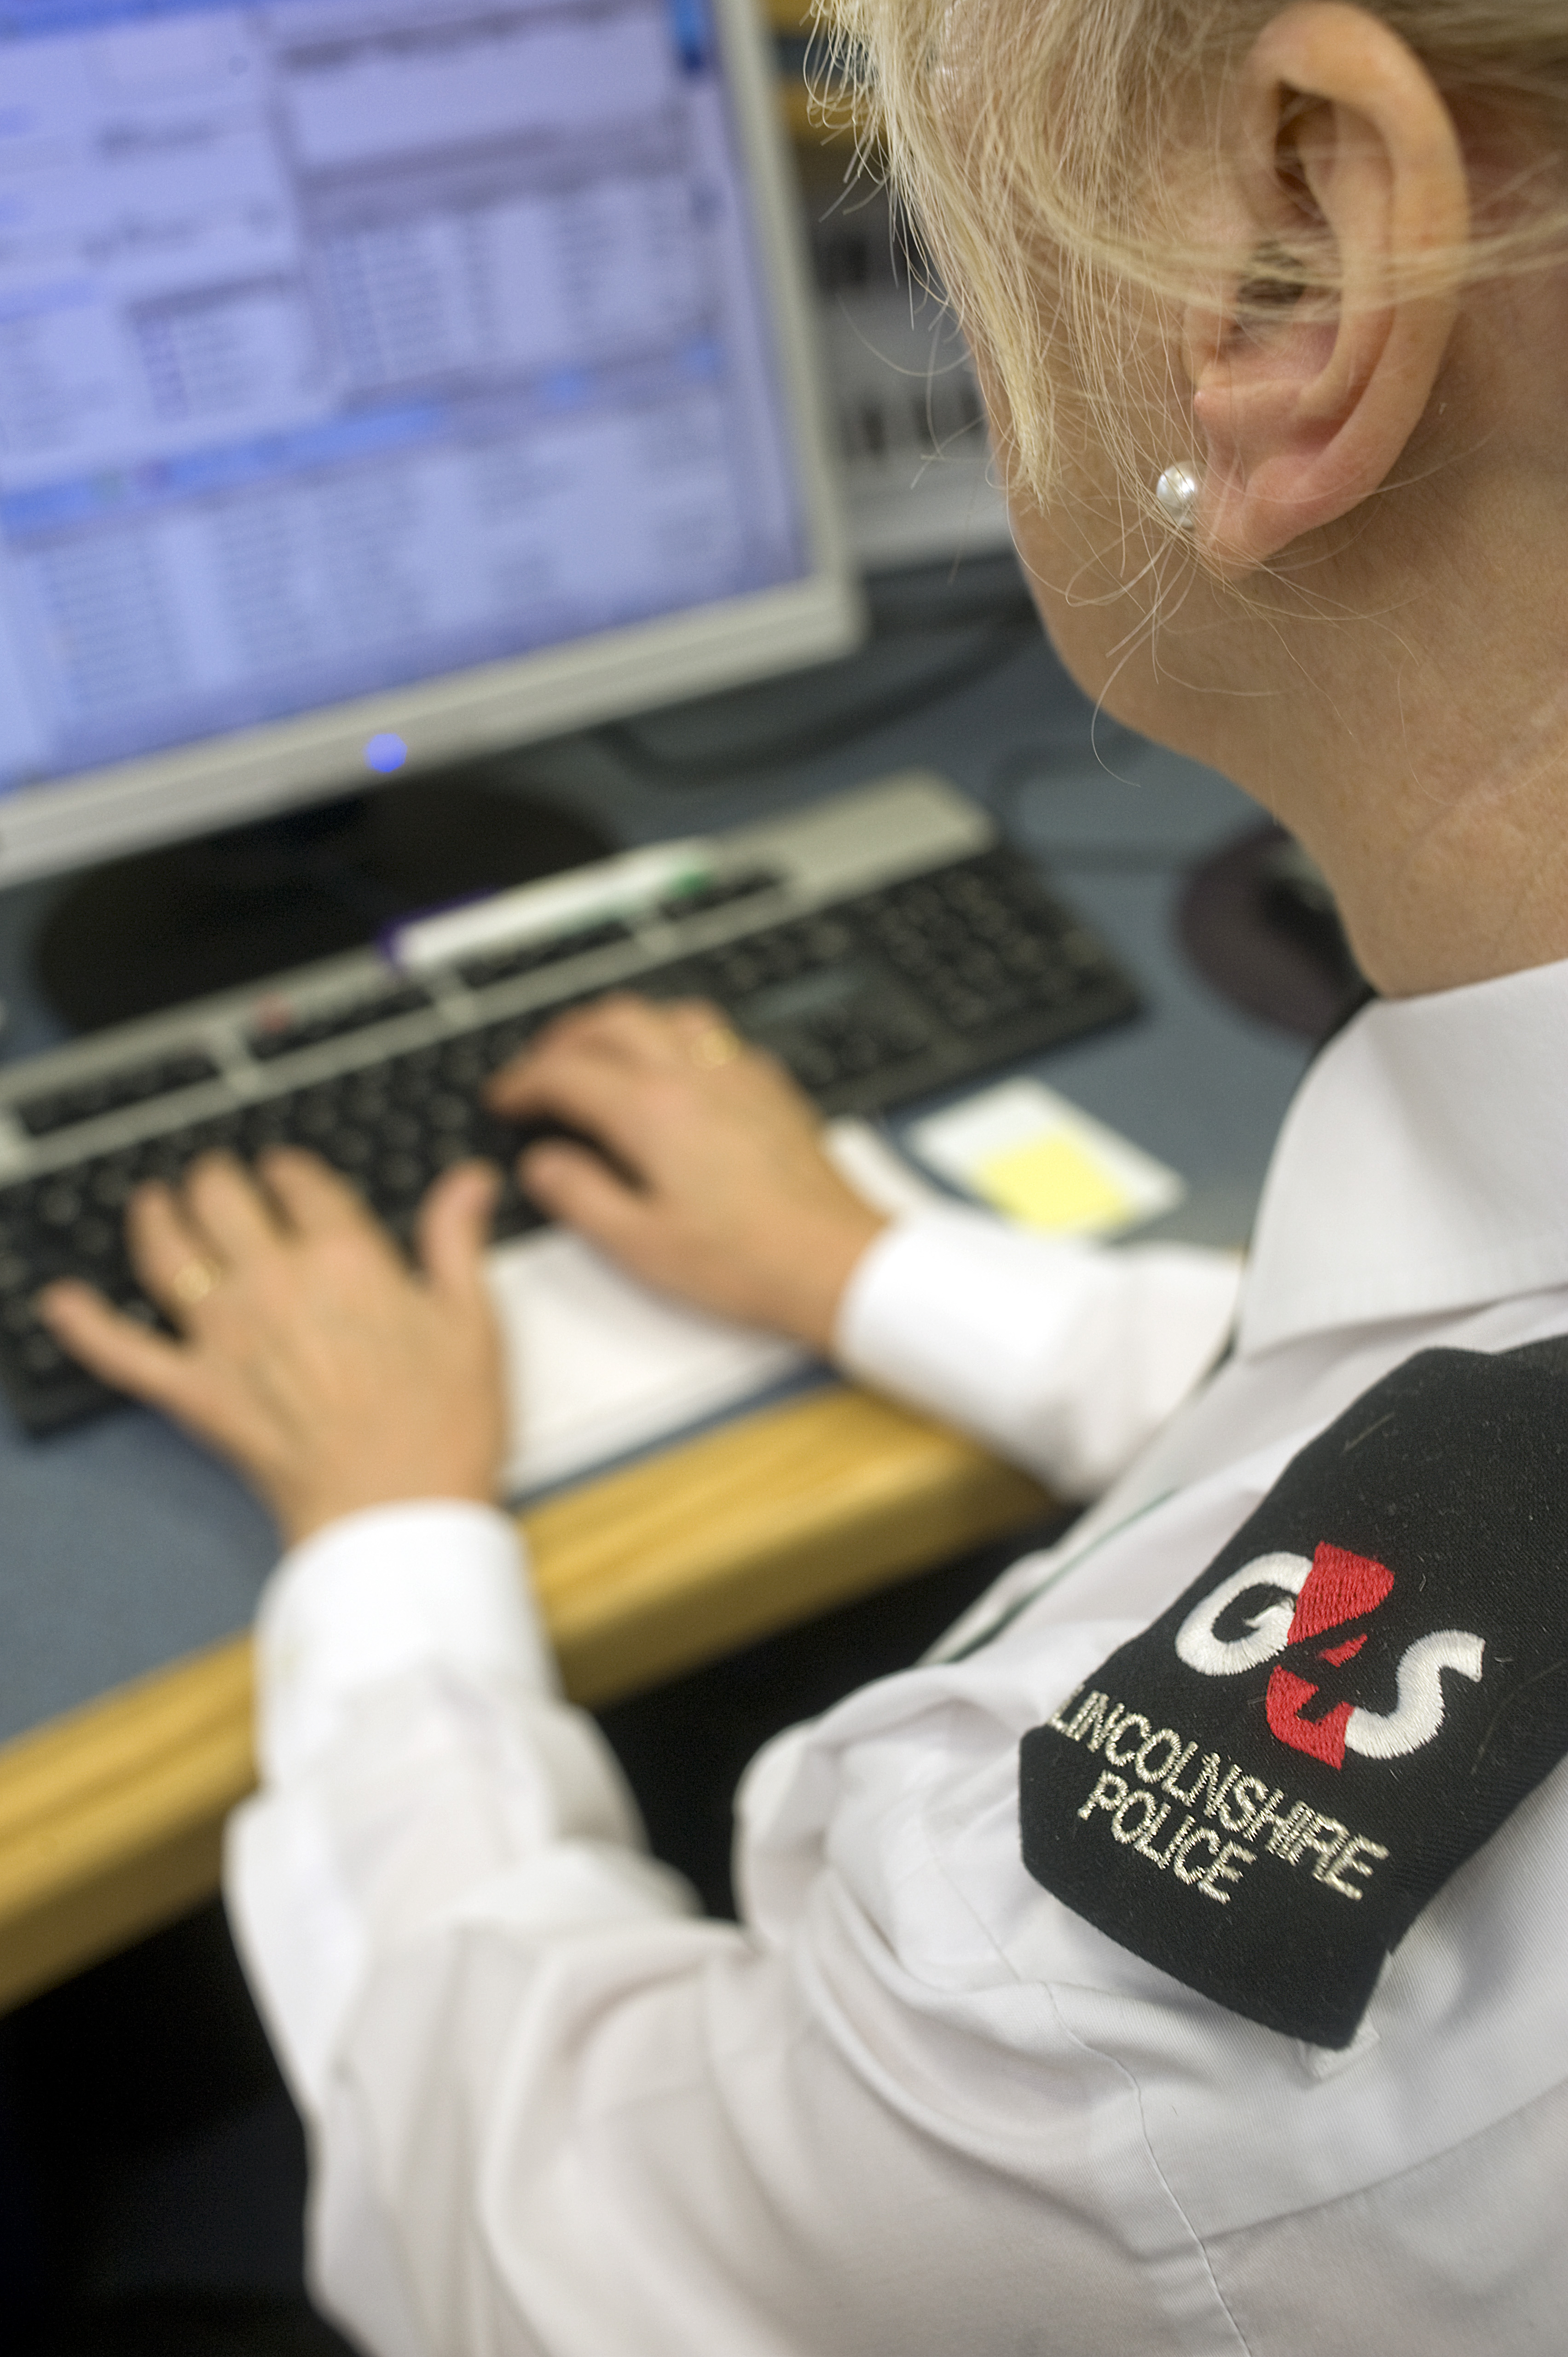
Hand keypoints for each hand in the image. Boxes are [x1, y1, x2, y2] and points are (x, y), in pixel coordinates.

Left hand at [37, 1150, 505, 1545]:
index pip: (301, 1182)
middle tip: (220, 1180)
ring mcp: (227, 1337)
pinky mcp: (195, 1393)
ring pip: (166, 1251)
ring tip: (153, 1204)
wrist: (398, 1516)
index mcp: (347, 1259)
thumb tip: (468, 1183)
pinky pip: (122, 1350)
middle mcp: (275, 1283)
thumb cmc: (444, 1430)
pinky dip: (85, 1324)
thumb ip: (457, 1241)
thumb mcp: (473, 1323)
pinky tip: (60, 1302)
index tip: (288, 1171)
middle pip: (222, 1198)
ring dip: (153, 1217)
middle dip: (218, 1178)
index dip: (290, 1168)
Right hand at [487, 994, 886, 1351]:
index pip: (566, 1072)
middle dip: (563, 1038)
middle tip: (538, 1069)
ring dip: (621, 1024)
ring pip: (666, 1014)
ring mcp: (739, 1075)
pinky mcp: (771, 1087)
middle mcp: (695, 1078)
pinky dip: (673, 1036)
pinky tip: (672, 1068)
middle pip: (612, 1022)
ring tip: (598, 1053)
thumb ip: (580, 1196)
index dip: (523, 1081)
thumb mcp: (640, 1246)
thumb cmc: (748, 1261)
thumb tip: (543, 1164)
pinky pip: (713, 1035)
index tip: (504, 1099)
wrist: (837, 1263)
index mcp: (653, 1112)